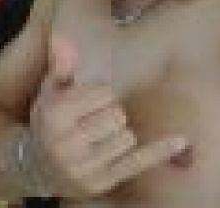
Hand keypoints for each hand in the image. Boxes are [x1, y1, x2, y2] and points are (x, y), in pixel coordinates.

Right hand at [29, 38, 188, 200]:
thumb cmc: (50, 121)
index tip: (91, 101)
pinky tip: (181, 141)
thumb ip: (60, 65)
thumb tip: (62, 36)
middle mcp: (66, 143)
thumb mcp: (50, 92)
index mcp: (55, 115)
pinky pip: (138, 162)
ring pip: (128, 137)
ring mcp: (84, 167)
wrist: (39, 168)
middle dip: (112, 114)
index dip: (101, 93)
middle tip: (97, 121)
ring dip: (121, 134)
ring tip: (101, 138)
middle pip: (117, 115)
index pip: (103, 93)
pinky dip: (160, 151)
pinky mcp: (102, 182)